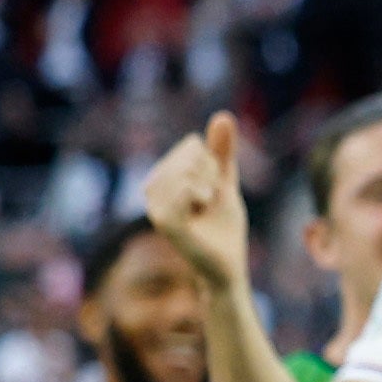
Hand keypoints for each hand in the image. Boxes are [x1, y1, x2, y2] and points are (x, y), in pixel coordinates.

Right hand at [140, 114, 257, 298]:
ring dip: (210, 185)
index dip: (214, 164)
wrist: (228, 266)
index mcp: (163, 180)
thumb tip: (223, 115)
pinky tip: (204, 206)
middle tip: (211, 201)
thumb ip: (222, 152)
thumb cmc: (224, 228)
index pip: (192, 145)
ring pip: (187, 169)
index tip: (213, 190)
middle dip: (213, 174)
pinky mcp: (165, 222)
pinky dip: (202, 193)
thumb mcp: (225, 183)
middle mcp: (153, 191)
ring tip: (208, 206)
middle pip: (189, 154)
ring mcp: (156, 206)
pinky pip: (185, 188)